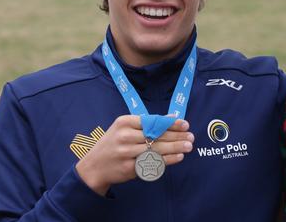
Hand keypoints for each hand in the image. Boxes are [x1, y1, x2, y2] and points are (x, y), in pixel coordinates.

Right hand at [75, 115, 193, 194]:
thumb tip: (172, 117)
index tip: (185, 124)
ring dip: (175, 147)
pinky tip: (178, 157)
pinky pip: (153, 162)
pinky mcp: (129, 168)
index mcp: (124, 122)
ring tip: (188, 146)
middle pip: (156, 135)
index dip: (171, 123)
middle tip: (191, 136)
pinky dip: (167, 160)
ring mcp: (127, 153)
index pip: (153, 121)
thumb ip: (147, 123)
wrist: (94, 166)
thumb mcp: (124, 128)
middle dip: (177, 136)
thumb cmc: (113, 144)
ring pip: (156, 149)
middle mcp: (125, 136)